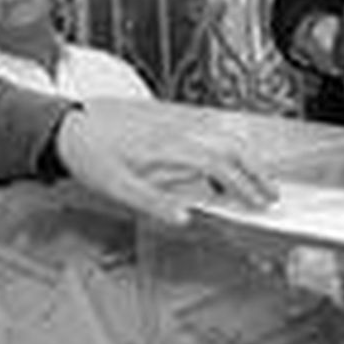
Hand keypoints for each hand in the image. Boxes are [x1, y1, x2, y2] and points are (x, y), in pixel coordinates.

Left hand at [54, 98, 276, 224]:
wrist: (71, 130)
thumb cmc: (92, 158)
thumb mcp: (118, 188)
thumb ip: (154, 202)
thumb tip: (186, 217)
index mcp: (169, 149)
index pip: (219, 165)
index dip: (244, 185)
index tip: (260, 203)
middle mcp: (177, 134)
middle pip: (229, 147)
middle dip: (256, 171)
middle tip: (272, 194)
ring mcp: (174, 127)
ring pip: (221, 138)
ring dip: (244, 159)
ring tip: (256, 181)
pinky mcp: (169, 126)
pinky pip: (207, 135)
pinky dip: (226, 150)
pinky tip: (223, 167)